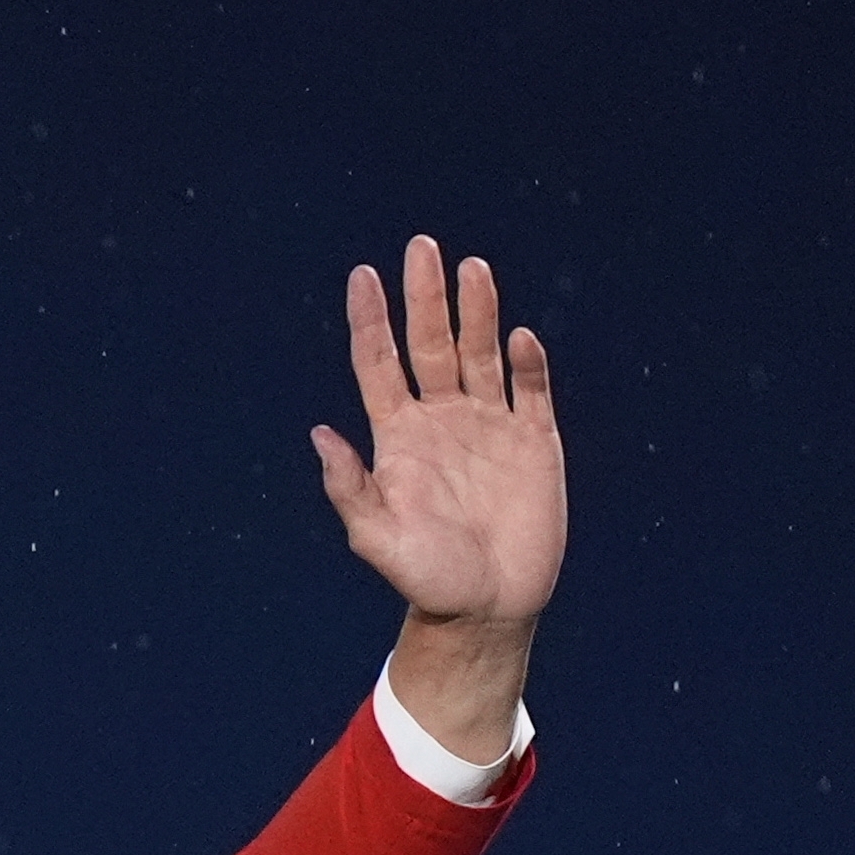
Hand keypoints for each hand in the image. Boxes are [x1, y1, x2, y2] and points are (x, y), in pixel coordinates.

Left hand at [311, 236, 564, 759]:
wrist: (488, 608)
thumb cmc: (426, 579)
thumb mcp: (377, 539)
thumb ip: (351, 489)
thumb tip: (319, 434)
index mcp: (399, 437)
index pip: (379, 363)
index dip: (372, 320)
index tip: (363, 275)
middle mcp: (442, 420)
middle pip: (432, 344)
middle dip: (426, 297)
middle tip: (422, 246)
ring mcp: (490, 427)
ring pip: (482, 354)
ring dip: (478, 313)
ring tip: (472, 268)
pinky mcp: (535, 443)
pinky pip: (532, 392)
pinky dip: (527, 364)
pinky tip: (520, 337)